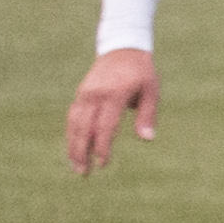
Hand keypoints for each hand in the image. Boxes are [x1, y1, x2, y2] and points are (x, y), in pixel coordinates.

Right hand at [66, 49, 157, 173]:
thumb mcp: (151, 91)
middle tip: (83, 173)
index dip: (102, 146)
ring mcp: (85, 93)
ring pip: (74, 123)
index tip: (103, 163)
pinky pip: (73, 116)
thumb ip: (147, 115)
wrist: (122, 49)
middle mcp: (95, 95)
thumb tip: (147, 139)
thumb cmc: (142, 73)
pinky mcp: (81, 94)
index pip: (105, 126)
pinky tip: (74, 148)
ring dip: (73, 146)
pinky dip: (72, 133)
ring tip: (76, 166)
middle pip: (84, 127)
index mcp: (114, 95)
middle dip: (82, 152)